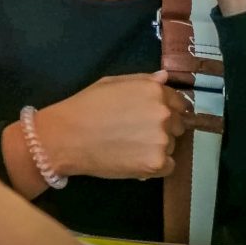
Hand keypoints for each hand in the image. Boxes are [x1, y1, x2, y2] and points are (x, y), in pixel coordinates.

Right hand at [35, 71, 187, 179]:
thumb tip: (164, 78)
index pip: (179, 102)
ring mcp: (162, 139)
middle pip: (178, 125)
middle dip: (162, 129)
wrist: (66, 137)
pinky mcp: (156, 163)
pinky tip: (133, 161)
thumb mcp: (111, 84)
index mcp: (154, 91)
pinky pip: (167, 166)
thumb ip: (141, 80)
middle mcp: (163, 113)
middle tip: (135, 134)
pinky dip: (154, 166)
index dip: (165, 110)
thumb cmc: (85, 107)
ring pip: (171, 146)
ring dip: (156, 148)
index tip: (148, 118)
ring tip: (128, 147)